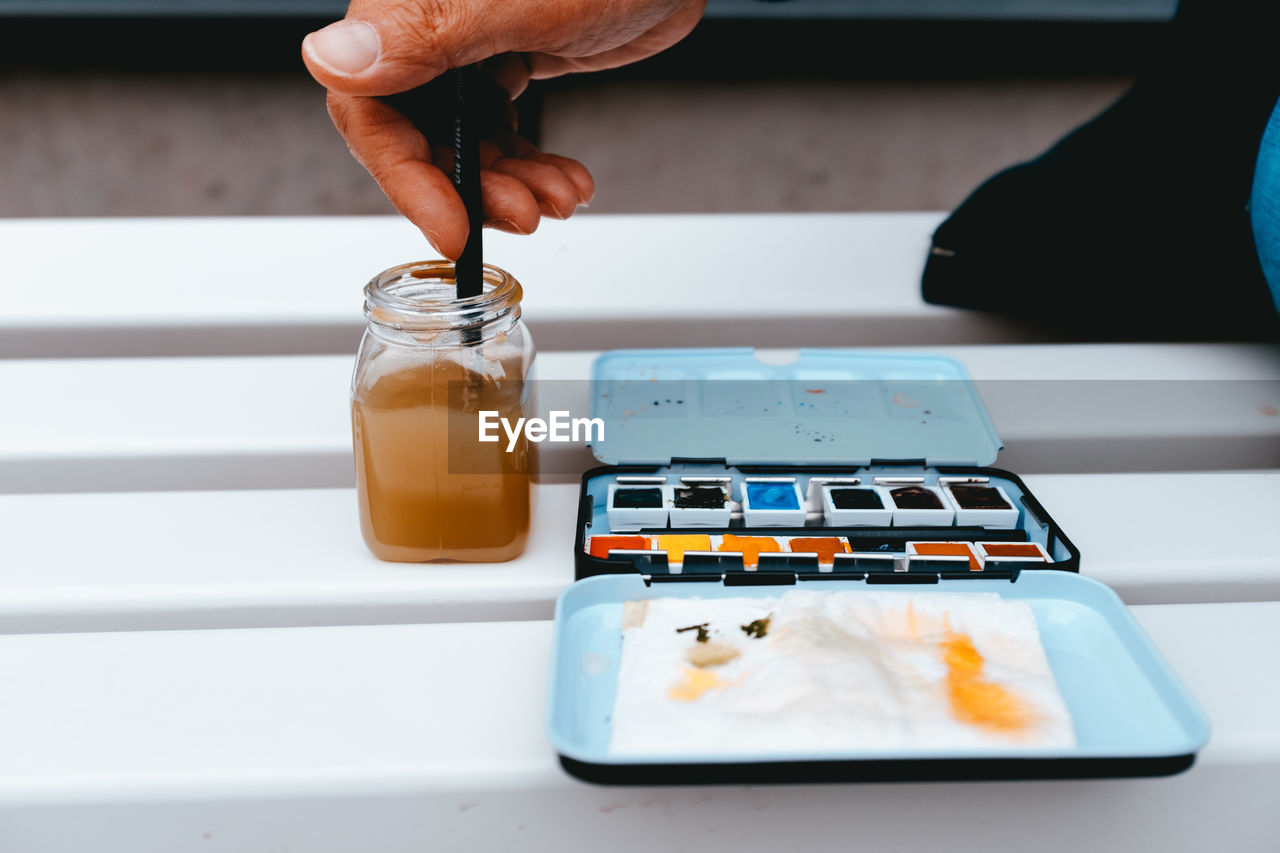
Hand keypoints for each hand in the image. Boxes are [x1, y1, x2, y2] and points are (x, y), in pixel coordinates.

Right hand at [302, 0, 706, 257]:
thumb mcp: (522, 2)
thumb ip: (426, 32)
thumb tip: (334, 61)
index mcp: (407, 1)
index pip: (367, 106)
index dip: (406, 179)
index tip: (451, 229)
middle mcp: (424, 23)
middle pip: (414, 134)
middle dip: (471, 189)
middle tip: (525, 216)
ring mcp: (463, 41)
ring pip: (460, 139)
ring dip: (508, 185)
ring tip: (559, 198)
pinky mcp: (503, 53)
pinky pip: (496, 126)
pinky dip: (529, 164)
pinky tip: (565, 180)